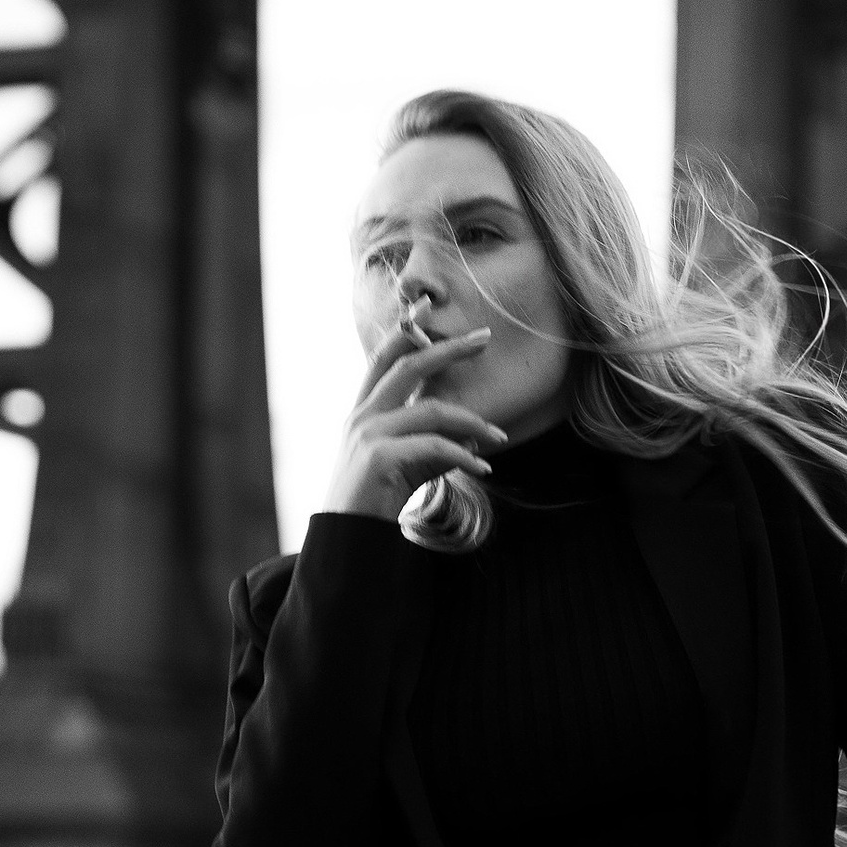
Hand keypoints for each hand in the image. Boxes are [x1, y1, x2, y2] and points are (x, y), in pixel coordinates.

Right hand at [323, 323, 508, 521]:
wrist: (346, 542)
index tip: (428, 305)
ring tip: (500, 438)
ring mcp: (368, 435)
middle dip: (448, 347)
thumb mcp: (405, 464)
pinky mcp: (379, 458)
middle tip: (484, 337)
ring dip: (473, 423)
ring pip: (431, 410)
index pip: (384, 358)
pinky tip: (482, 469)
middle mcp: (361, 416)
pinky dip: (464, 456)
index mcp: (363, 412)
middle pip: (408, 364)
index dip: (406, 329)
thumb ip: (431, 442)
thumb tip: (471, 434)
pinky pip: (435, 447)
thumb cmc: (375, 502)